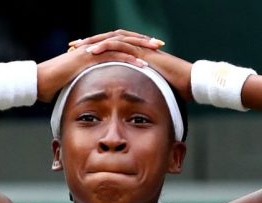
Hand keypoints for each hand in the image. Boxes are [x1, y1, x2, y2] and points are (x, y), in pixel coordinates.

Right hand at [37, 32, 148, 101]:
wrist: (38, 82)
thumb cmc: (53, 86)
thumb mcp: (75, 82)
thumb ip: (87, 83)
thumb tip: (94, 93)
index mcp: (92, 51)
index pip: (117, 44)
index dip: (134, 45)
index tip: (149, 50)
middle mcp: (93, 48)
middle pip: (123, 39)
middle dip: (142, 41)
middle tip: (159, 44)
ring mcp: (90, 51)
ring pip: (120, 44)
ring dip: (140, 47)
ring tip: (155, 51)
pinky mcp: (88, 59)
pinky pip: (112, 56)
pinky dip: (129, 59)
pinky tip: (142, 65)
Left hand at [71, 29, 193, 100]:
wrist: (190, 82)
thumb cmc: (174, 89)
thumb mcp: (150, 89)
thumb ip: (139, 91)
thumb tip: (130, 105)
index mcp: (136, 55)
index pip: (111, 49)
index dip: (94, 52)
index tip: (78, 57)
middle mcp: (136, 48)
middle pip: (107, 41)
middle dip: (88, 43)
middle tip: (72, 47)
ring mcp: (139, 47)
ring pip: (111, 39)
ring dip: (93, 43)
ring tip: (77, 48)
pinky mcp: (143, 50)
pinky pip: (121, 45)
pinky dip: (105, 46)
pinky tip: (92, 52)